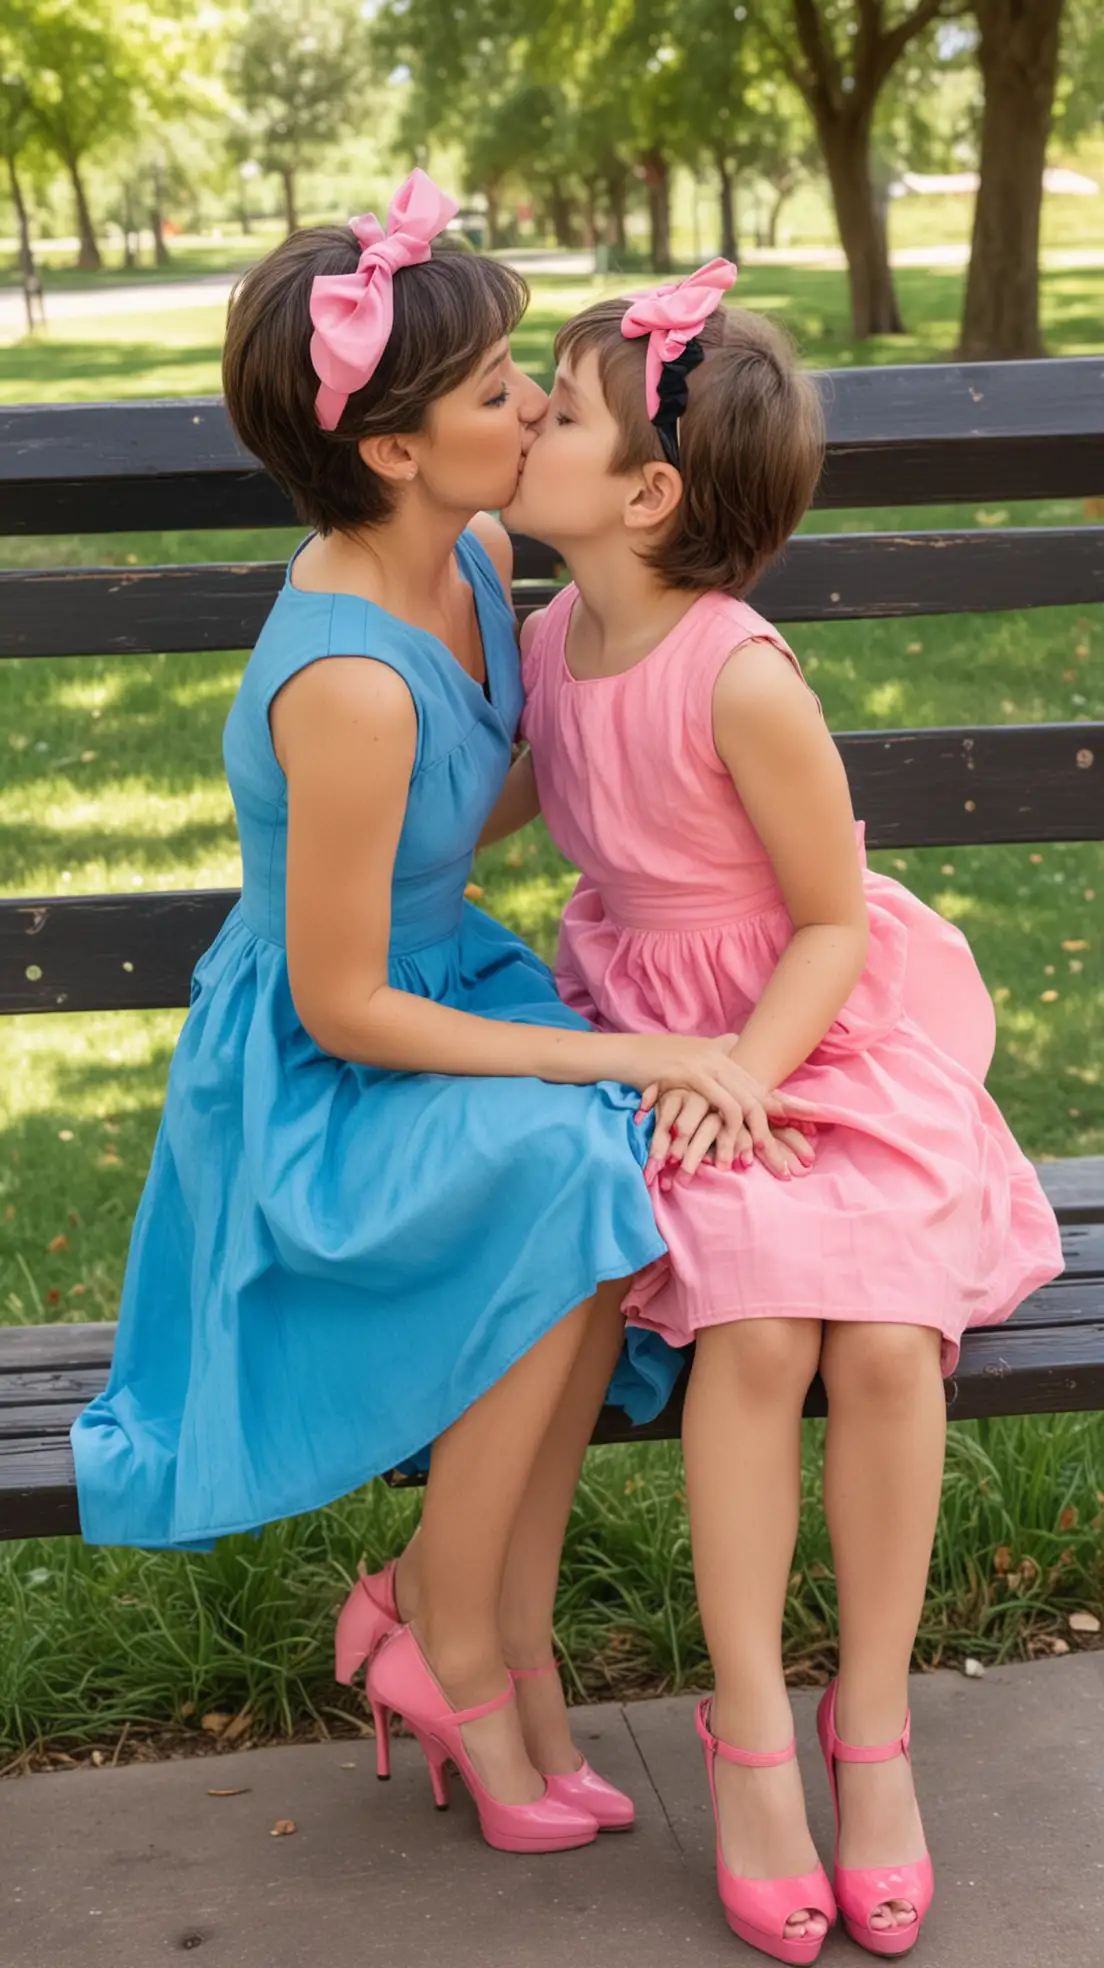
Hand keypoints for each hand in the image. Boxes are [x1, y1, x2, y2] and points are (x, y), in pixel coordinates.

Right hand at [617, 1033, 819, 1176]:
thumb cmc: (651, 1060)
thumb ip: (713, 1049)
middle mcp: (719, 1057)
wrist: (621, 1053)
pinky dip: (730, 1129)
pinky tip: (731, 1149)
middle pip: (759, 1096)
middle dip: (776, 1130)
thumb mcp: (687, 1051)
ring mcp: (705, 1065)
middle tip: (788, 1159)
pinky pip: (721, 1104)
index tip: (813, 1120)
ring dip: (753, 1137)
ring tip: (759, 1161)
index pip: (760, 1084)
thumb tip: (734, 1041)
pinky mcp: (689, 1075)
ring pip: (744, 1103)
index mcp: (721, 1055)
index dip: (787, 1104)